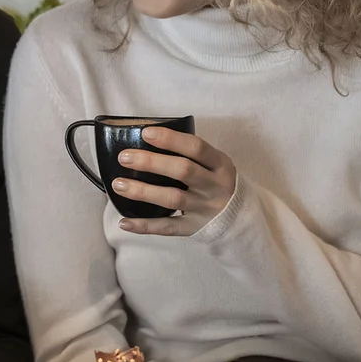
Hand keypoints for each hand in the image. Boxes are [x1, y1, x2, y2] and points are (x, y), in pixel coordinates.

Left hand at [113, 125, 238, 236]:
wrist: (241, 216)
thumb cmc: (217, 181)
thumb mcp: (215, 163)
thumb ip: (191, 153)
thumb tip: (147, 138)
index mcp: (220, 164)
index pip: (196, 147)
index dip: (170, 139)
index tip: (145, 133)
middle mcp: (214, 186)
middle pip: (183, 171)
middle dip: (151, 162)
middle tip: (124, 157)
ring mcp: (205, 209)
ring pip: (172, 199)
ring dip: (143, 191)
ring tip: (119, 184)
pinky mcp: (195, 228)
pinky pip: (168, 227)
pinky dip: (145, 226)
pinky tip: (124, 222)